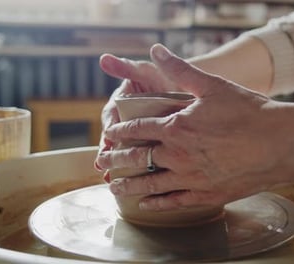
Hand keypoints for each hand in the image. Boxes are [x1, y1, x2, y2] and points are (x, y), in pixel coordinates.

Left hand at [95, 44, 293, 209]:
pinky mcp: (208, 194)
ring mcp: (192, 178)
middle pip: (137, 158)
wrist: (281, 144)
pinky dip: (158, 203)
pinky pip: (175, 201)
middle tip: (102, 161)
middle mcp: (178, 155)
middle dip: (115, 159)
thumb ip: (181, 70)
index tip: (108, 133)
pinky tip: (147, 205)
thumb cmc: (249, 112)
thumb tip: (157, 50)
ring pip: (151, 185)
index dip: (119, 130)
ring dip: (129, 186)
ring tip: (114, 187)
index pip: (138, 128)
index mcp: (176, 127)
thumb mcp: (213, 86)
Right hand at [95, 54, 180, 173]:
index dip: (109, 126)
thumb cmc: (166, 79)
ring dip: (117, 166)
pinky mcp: (151, 147)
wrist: (189, 89)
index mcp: (123, 103)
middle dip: (108, 152)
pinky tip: (133, 185)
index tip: (108, 135)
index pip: (112, 115)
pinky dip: (137, 173)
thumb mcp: (147, 72)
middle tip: (104, 162)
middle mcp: (128, 121)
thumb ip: (126, 67)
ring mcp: (139, 135)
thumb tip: (104, 58)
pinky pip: (142, 161)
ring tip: (110, 179)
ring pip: (125, 153)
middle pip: (114, 140)